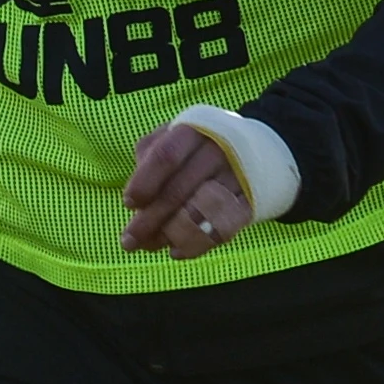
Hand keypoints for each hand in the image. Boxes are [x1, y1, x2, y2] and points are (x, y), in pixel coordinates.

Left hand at [119, 124, 251, 260]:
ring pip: (199, 212)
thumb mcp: (171, 136)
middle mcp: (217, 151)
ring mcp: (236, 176)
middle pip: (179, 190)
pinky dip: (197, 244)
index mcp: (191, 131)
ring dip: (169, 235)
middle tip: (128, 242)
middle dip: (149, 219)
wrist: (254, 148)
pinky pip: (223, 228)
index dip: (144, 182)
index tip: (128, 204)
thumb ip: (148, 159)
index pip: (165, 157)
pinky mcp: (250, 201)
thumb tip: (135, 201)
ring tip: (149, 246)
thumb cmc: (197, 145)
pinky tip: (177, 251)